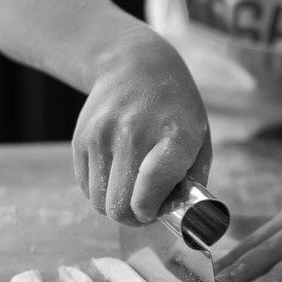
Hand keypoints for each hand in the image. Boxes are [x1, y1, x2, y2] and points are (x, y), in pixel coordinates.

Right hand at [72, 36, 210, 224]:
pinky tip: (117, 172)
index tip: (155, 209)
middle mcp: (132, 135)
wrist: (134, 63)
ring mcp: (101, 136)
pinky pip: (86, 188)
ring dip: (115, 204)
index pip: (147, 193)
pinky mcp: (80, 138)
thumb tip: (178, 217)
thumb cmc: (176, 108)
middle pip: (118, 207)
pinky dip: (101, 190)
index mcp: (172, 137)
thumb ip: (193, 181)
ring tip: (132, 187)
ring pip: (99, 203)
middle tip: (145, 206)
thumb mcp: (200, 138)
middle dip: (133, 216)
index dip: (149, 212)